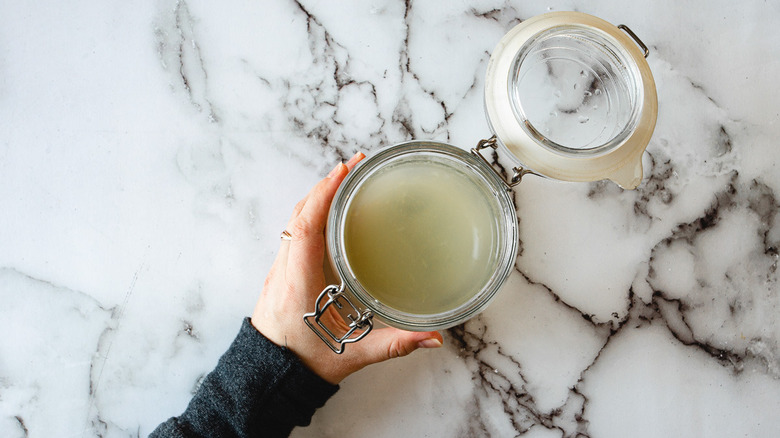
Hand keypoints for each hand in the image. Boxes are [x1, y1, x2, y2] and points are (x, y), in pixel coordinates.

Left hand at [251, 152, 442, 384]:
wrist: (267, 376)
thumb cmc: (302, 364)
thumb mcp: (352, 356)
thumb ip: (393, 345)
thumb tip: (431, 338)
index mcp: (299, 280)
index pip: (306, 224)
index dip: (324, 193)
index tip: (344, 170)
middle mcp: (286, 268)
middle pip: (300, 214)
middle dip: (326, 185)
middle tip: (354, 165)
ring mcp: (280, 269)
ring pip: (294, 221)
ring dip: (317, 196)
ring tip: (345, 179)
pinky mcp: (282, 274)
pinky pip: (294, 233)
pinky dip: (311, 213)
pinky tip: (330, 212)